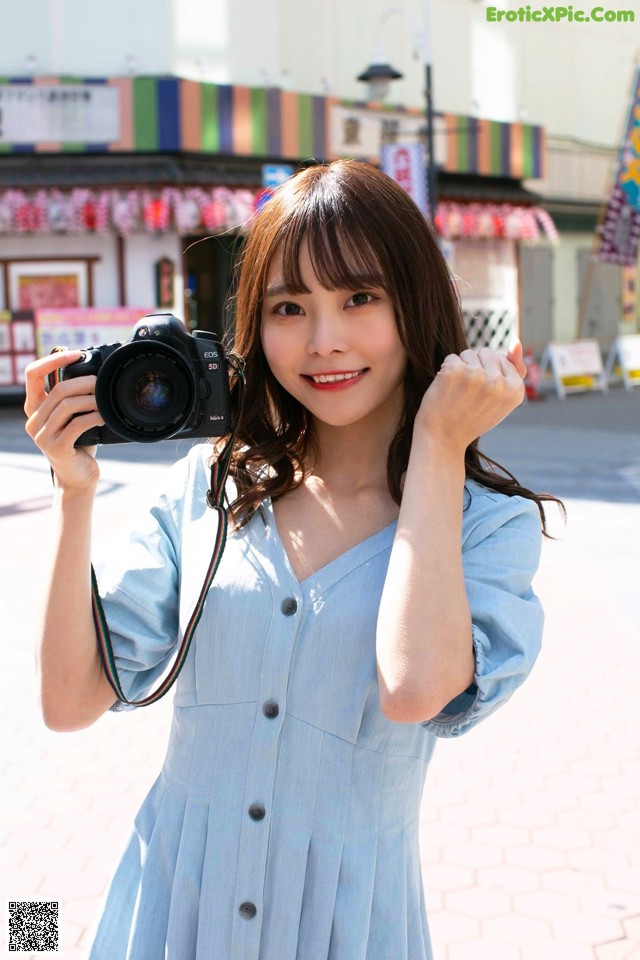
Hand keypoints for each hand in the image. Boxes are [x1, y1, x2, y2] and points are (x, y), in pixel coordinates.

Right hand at [24, 351, 104, 492]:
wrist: (78, 478)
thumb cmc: (79, 444)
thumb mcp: (72, 418)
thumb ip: (72, 398)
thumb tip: (93, 372)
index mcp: (34, 408)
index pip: (33, 373)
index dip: (53, 359)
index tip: (77, 354)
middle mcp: (33, 420)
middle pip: (58, 389)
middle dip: (84, 382)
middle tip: (102, 382)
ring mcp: (42, 435)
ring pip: (67, 405)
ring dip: (91, 400)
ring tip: (105, 400)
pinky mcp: (56, 448)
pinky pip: (76, 424)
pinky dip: (93, 417)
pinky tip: (103, 417)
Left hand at [415, 339, 524, 451]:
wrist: (443, 438)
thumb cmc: (472, 418)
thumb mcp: (501, 399)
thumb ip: (514, 370)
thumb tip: (516, 340)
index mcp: (516, 390)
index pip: (502, 359)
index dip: (489, 375)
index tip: (482, 397)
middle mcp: (499, 382)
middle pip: (487, 352)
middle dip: (476, 368)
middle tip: (469, 396)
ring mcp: (477, 375)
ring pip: (468, 354)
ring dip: (460, 369)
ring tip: (458, 394)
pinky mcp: (455, 371)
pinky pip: (451, 358)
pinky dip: (446, 372)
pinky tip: (446, 391)